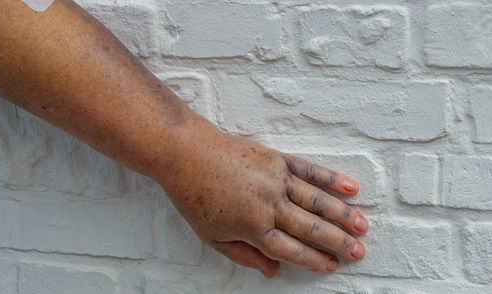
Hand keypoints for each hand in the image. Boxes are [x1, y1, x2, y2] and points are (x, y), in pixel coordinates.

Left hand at [159, 126, 368, 278]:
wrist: (187, 154)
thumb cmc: (195, 197)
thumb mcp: (213, 237)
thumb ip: (245, 255)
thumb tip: (272, 272)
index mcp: (254, 228)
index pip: (292, 250)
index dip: (314, 260)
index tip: (332, 266)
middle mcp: (270, 205)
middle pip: (311, 228)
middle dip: (338, 242)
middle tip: (360, 251)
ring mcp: (276, 180)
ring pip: (317, 201)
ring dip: (343, 214)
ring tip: (363, 225)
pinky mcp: (276, 159)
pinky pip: (310, 170)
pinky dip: (331, 179)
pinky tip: (350, 187)